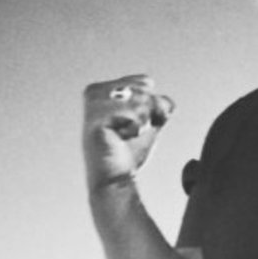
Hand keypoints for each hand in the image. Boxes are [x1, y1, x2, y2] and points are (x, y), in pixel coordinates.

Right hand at [82, 74, 175, 191]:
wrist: (115, 177)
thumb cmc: (128, 149)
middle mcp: (95, 91)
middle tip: (131, 131)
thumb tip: (164, 101)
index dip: (152, 105)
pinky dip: (135, 129)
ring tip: (124, 135)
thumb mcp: (149, 121)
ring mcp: (93, 104)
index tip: (136, 122)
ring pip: (142, 101)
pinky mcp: (95, 119)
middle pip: (146, 88)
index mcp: (104, 88)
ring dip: (141, 123)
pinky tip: (119, 138)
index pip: (146, 81)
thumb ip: (160, 104)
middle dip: (149, 113)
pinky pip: (133, 115)